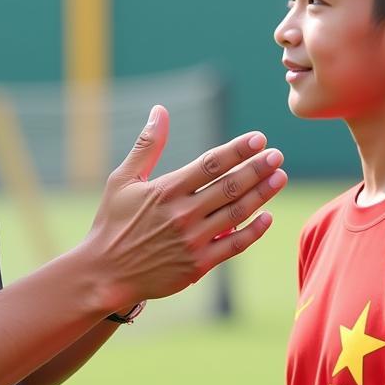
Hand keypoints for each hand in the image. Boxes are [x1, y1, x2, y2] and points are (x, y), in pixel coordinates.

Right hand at [85, 105, 285, 310]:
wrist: (104, 274)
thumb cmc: (112, 223)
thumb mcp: (123, 179)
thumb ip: (147, 145)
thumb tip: (160, 111)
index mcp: (166, 190)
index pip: (210, 164)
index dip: (237, 150)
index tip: (259, 138)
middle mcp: (183, 214)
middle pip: (230, 186)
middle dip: (257, 168)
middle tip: (277, 155)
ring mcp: (193, 241)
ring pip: (237, 213)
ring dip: (261, 194)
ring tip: (279, 177)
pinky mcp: (198, 265)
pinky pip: (233, 246)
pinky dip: (253, 231)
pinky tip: (267, 216)